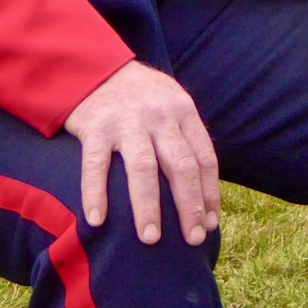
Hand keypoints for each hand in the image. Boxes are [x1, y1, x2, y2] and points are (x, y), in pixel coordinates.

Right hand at [63, 62, 219, 245]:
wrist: (97, 68)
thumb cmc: (141, 96)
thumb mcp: (171, 104)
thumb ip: (185, 138)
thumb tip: (203, 189)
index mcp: (183, 111)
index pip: (204, 157)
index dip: (210, 193)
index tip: (211, 223)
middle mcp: (160, 116)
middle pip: (181, 166)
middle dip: (189, 205)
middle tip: (193, 239)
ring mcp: (127, 121)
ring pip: (143, 168)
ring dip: (148, 206)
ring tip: (151, 239)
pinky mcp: (96, 126)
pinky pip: (95, 165)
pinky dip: (95, 193)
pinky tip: (97, 220)